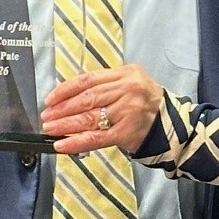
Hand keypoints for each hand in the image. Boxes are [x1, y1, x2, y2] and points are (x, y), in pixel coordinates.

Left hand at [40, 65, 163, 154]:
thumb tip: (68, 96)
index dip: (65, 89)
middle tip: (46, 116)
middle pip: (87, 98)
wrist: (171, 124)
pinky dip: (77, 142)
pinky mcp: (127, 132)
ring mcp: (128, 111)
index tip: (50, 99)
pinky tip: (63, 144)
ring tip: (50, 128)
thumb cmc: (146, 104)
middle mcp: (127, 90)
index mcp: (126, 74)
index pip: (88, 80)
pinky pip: (96, 138)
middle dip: (62, 109)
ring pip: (89, 118)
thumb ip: (104, 85)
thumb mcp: (130, 83)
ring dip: (65, 124)